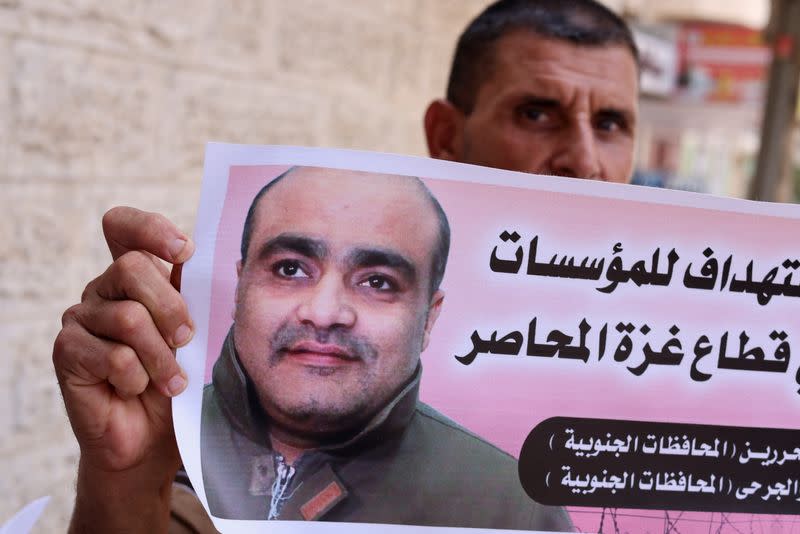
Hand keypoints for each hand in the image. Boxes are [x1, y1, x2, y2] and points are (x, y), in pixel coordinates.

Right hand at [53, 207, 195, 530]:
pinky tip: (136, 389)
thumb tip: (227, 260)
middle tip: (187, 340)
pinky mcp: (67, 351)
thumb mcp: (195, 333)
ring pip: (128, 317)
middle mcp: (104, 289)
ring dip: (160, 356)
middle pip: (133, 268)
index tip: (184, 250)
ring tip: (171, 381)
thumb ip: (198, 296)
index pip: (124, 227)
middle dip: (172, 308)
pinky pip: (112, 356)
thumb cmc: (177, 379)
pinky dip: (137, 378)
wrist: (152, 438)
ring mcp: (81, 318)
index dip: (150, 229)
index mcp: (135, 276)